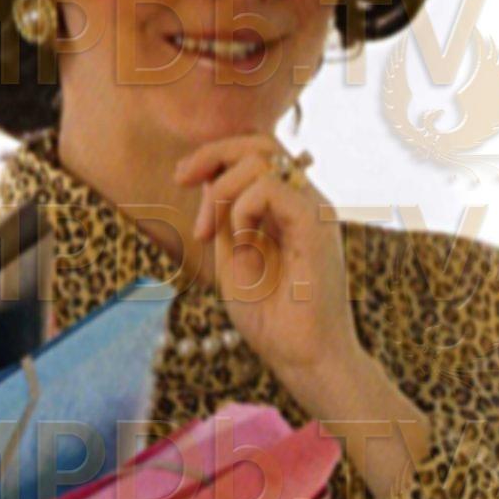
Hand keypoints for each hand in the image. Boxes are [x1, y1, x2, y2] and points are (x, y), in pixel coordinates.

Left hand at [174, 135, 361, 384]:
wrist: (301, 356)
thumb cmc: (270, 316)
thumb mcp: (230, 256)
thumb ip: (223, 216)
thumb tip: (209, 176)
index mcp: (286, 206)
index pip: (255, 151)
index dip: (214, 153)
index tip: (180, 178)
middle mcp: (304, 201)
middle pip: (260, 142)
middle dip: (211, 154)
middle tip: (180, 180)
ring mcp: (313, 211)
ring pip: (261, 158)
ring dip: (220, 191)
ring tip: (212, 234)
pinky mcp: (317, 225)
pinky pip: (270, 188)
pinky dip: (240, 207)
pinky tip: (239, 241)